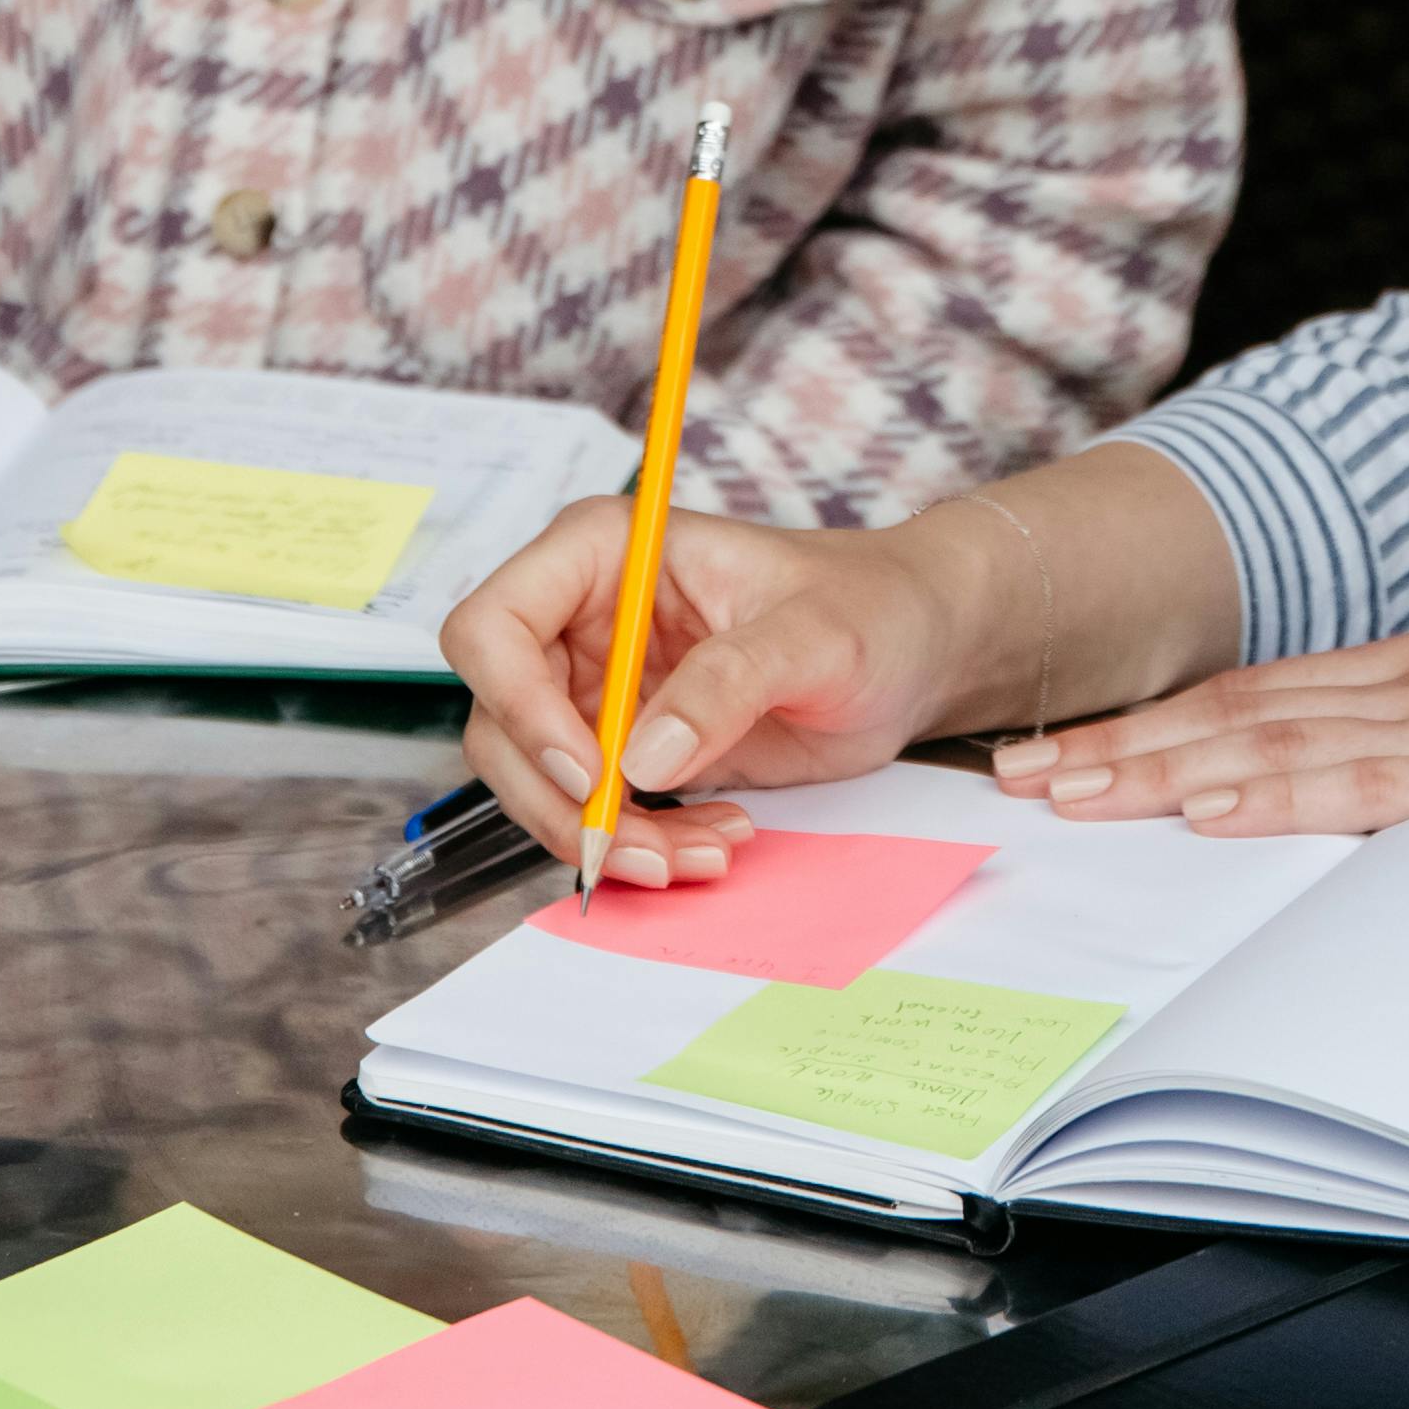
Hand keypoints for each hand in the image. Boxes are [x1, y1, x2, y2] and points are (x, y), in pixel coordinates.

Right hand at [440, 497, 1000, 887]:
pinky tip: (715, 841)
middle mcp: (582, 620)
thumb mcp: (814, 634)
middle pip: (500, 723)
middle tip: (641, 850)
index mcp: (604, 554)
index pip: (494, 625)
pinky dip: (641, 846)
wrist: (913, 648)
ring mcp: (599, 689)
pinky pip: (596, 813)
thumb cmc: (870, 605)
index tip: (591, 770)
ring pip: (541, 784)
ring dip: (606, 837)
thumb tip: (644, 757)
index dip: (518, 703)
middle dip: (563, 801)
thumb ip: (731, 682)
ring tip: (702, 855)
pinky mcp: (629, 748)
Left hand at [986, 632, 1408, 856]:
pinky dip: (1293, 790)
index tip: (1055, 758)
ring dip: (1172, 764)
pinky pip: (1384, 781)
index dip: (1149, 729)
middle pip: (1248, 709)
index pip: (1259, 701)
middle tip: (1018, 777)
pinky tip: (1218, 810)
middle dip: (1124, 744)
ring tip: (1077, 793)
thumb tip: (1318, 846)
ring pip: (1292, 735)